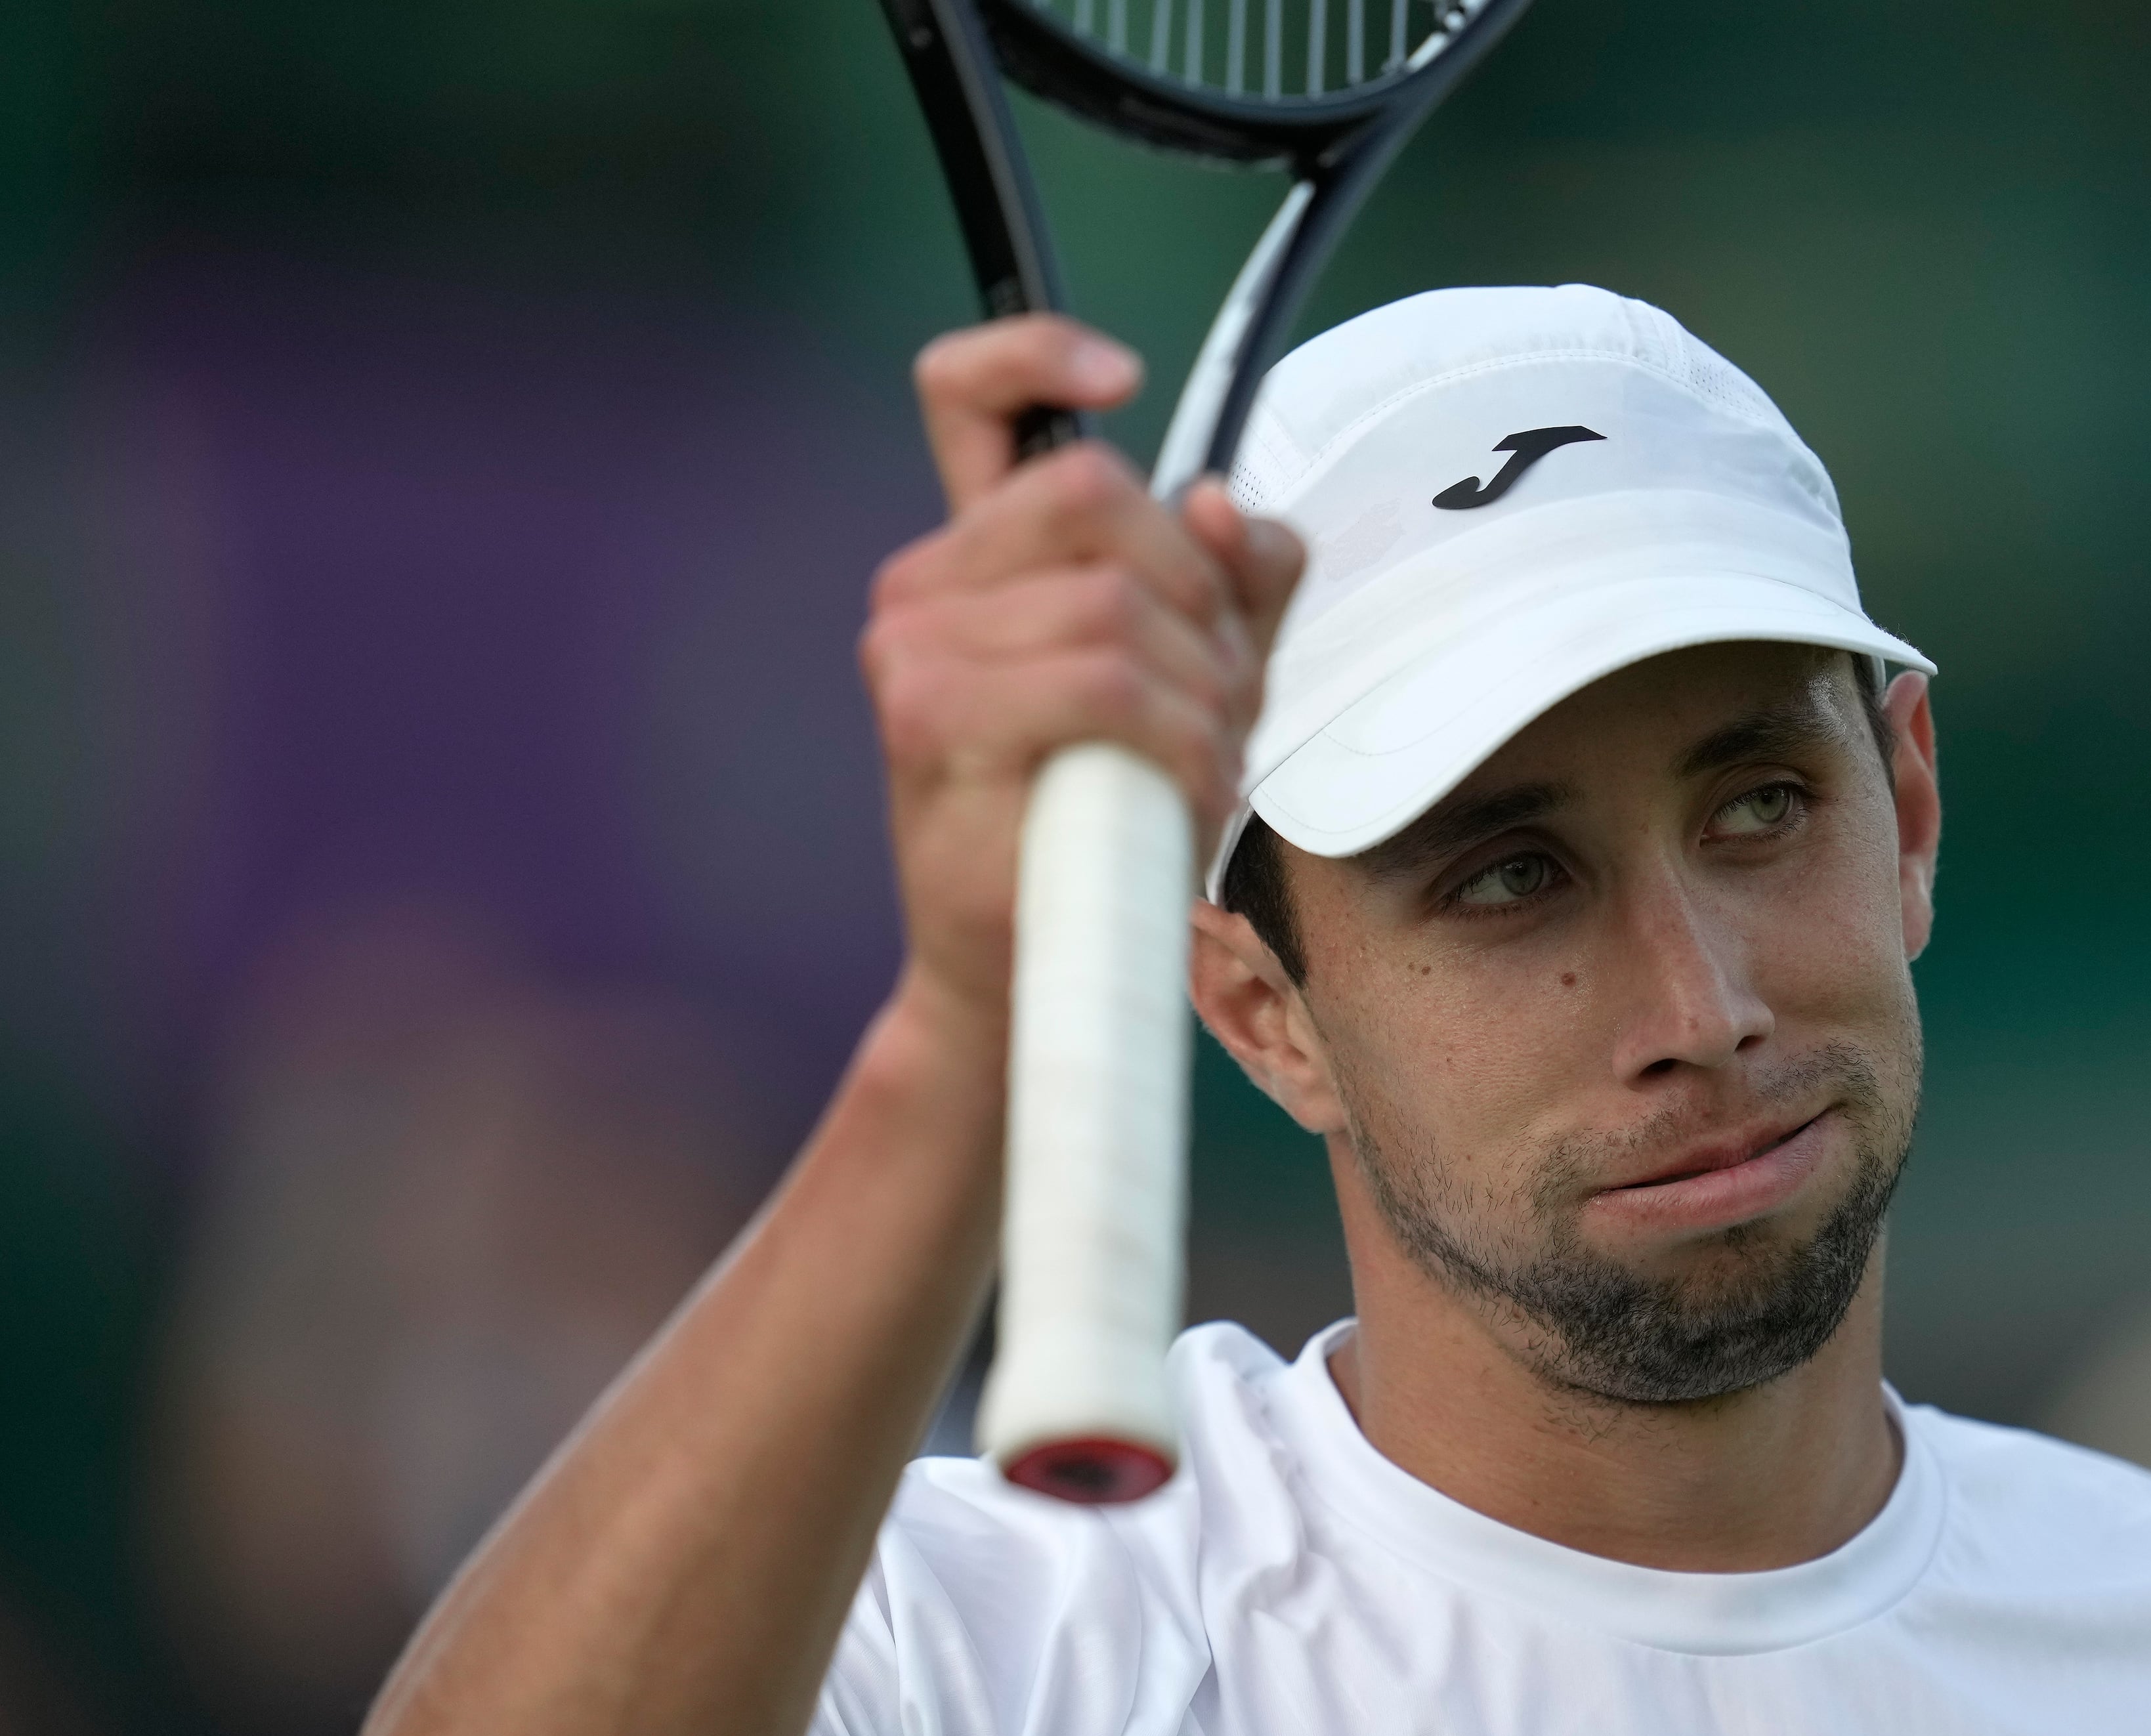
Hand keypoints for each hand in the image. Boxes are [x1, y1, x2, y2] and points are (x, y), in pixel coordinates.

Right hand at [860, 315, 1305, 1045]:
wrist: (1034, 967)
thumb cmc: (1112, 819)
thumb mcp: (1204, 682)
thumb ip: (1235, 584)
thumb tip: (1228, 504)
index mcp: (977, 557)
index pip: (966, 397)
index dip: (1033, 353)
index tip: (1123, 374)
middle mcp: (925, 589)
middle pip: (1096, 495)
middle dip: (1201, 591)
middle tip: (1226, 689)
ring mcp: (915, 652)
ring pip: (1117, 600)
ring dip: (1205, 687)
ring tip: (1207, 762)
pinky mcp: (932, 724)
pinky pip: (1105, 685)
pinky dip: (1179, 738)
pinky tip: (1184, 793)